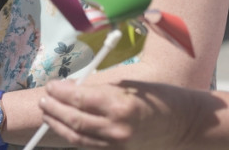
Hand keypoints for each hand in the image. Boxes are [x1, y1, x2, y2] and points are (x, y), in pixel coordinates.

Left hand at [39, 80, 187, 148]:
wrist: (184, 123)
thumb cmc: (158, 97)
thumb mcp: (129, 85)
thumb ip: (100, 88)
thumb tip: (73, 88)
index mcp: (120, 105)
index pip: (80, 98)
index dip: (61, 92)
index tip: (52, 85)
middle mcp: (117, 128)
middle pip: (74, 120)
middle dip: (54, 109)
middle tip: (44, 99)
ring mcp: (117, 145)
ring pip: (78, 137)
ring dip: (58, 124)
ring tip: (48, 113)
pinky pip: (90, 146)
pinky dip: (74, 138)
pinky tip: (66, 128)